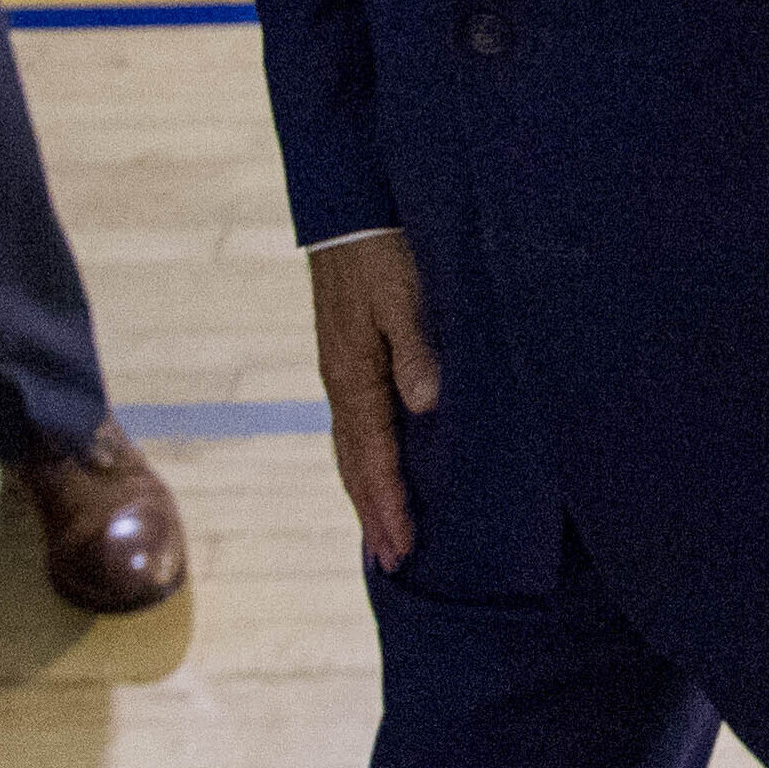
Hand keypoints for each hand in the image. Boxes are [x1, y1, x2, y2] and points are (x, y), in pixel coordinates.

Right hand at [309, 231, 441, 569]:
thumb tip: (426, 404)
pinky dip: (370, 454)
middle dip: (373, 512)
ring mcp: (345, 366)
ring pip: (354, 444)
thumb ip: (417, 347)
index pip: (369, 458)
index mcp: (352, 375)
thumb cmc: (381, 247)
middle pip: (354, 462)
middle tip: (392, 562)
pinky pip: (360, 420)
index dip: (386, 506)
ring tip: (385, 528)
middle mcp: (342, 380)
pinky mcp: (353, 350)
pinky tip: (385, 460)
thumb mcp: (402, 293)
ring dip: (369, 489)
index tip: (401, 552)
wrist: (351, 205)